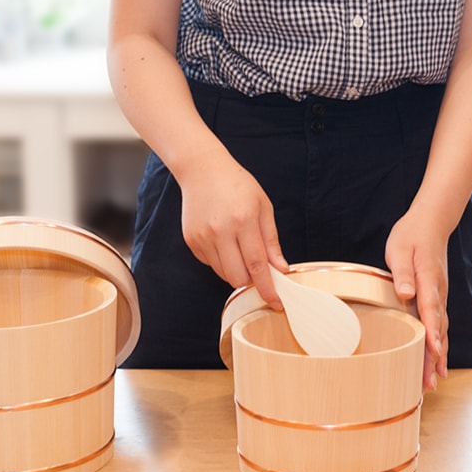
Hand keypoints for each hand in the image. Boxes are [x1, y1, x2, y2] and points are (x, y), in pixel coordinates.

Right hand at [176, 151, 287, 307]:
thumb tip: (280, 269)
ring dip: (237, 271)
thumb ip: (271, 241)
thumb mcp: (263, 207)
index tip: (276, 302)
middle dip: (251, 282)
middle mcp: (220, 231)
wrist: (202, 169)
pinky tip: (224, 241)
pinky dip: (222, 261)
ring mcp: (203, 237)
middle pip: (238, 277)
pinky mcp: (191, 241)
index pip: (257, 265)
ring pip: (224, 274)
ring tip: (240, 248)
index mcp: (243, 221)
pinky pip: (211, 264)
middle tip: (259, 272)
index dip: (267, 288)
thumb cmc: (238, 185)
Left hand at [385, 213, 449, 391]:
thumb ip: (402, 271)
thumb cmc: (411, 236)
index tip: (433, 350)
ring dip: (437, 358)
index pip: (431, 309)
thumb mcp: (400, 249)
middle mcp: (438, 293)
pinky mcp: (436, 301)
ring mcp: (440, 298)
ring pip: (441, 332)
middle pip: (438, 329)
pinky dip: (438, 348)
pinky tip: (436, 365)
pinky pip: (439, 328)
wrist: (431, 224)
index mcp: (429, 280)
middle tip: (428, 382)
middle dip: (433, 357)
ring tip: (432, 383)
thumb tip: (405, 292)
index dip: (432, 331)